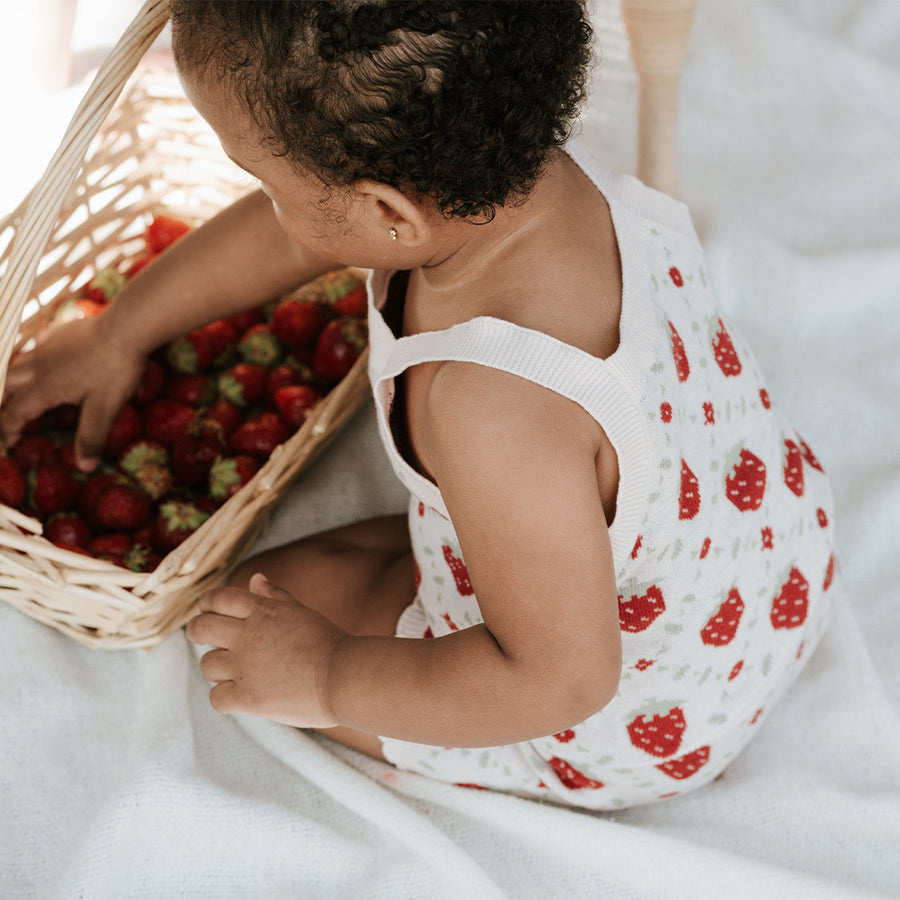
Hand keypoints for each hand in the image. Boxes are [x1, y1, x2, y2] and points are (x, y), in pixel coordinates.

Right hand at [0, 315, 143, 469]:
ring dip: (11, 379)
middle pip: (6, 385)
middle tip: (6, 417)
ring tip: (14, 391)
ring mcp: (47, 347)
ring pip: (16, 363)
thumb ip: (92, 436)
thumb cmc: (116, 369)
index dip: (8, 430)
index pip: (15, 413)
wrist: (126, 328)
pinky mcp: (59, 333)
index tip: (9, 445)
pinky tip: (39, 357)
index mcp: (44, 388)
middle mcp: (38, 366)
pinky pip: (35, 344)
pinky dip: (30, 355)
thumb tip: (84, 467)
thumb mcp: (105, 408)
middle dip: (2, 404)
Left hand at [186, 573, 344, 727]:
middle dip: (198, 631)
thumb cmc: (328, 643)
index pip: (218, 598)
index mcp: (263, 610)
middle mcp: (248, 635)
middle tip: (203, 636)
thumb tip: (255, 578)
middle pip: (201, 627)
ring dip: (218, 667)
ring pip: (207, 664)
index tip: (207, 610)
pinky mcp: (247, 697)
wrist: (345, 677)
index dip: (207, 603)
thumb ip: (275, 596)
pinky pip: (216, 697)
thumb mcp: (300, 612)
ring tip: (236, 670)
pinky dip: (225, 697)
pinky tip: (240, 695)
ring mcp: (245, 667)